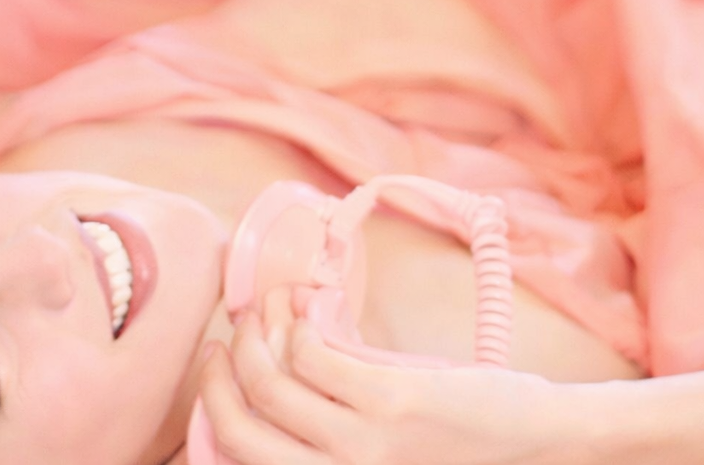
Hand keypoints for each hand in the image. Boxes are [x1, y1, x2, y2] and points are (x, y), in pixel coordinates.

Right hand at [199, 311, 588, 464]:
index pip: (243, 460)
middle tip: (221, 339)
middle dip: (216, 375)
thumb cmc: (462, 457)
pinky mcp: (391, 402)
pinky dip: (300, 322)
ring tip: (263, 309)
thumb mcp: (383, 463)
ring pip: (272, 380)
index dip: (214, 410)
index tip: (217, 373)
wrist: (542, 450)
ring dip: (256, 332)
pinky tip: (308, 307)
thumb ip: (332, 441)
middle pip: (242, 425)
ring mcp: (363, 446)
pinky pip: (316, 353)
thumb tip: (280, 381)